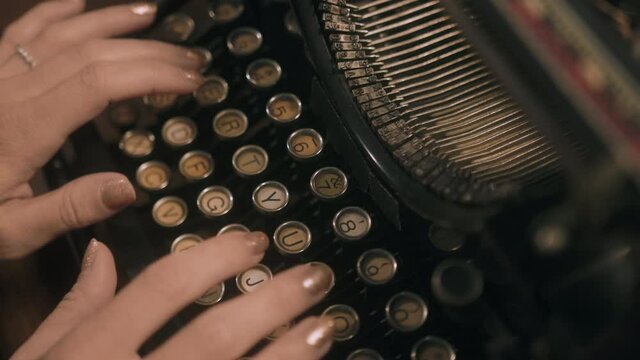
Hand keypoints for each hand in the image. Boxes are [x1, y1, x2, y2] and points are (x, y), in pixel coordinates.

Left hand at [0, 0, 204, 257]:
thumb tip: (127, 188)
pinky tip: (79, 2)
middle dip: (148, 52)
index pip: (99, 83)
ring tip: (151, 16)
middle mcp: (14, 91)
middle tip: (190, 61)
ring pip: (61, 33)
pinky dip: (54, 12)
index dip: (151, 74)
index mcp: (25, 127)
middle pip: (91, 53)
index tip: (190, 82)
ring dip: (110, 21)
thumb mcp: (12, 230)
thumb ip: (67, 209)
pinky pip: (23, 31)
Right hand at [11, 233, 334, 359]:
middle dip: (273, 301)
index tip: (255, 243)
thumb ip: (75, 308)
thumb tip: (102, 251)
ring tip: (324, 326)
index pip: (163, 287)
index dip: (217, 257)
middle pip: (216, 334)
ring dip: (289, 352)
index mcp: (90, 353)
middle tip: (314, 277)